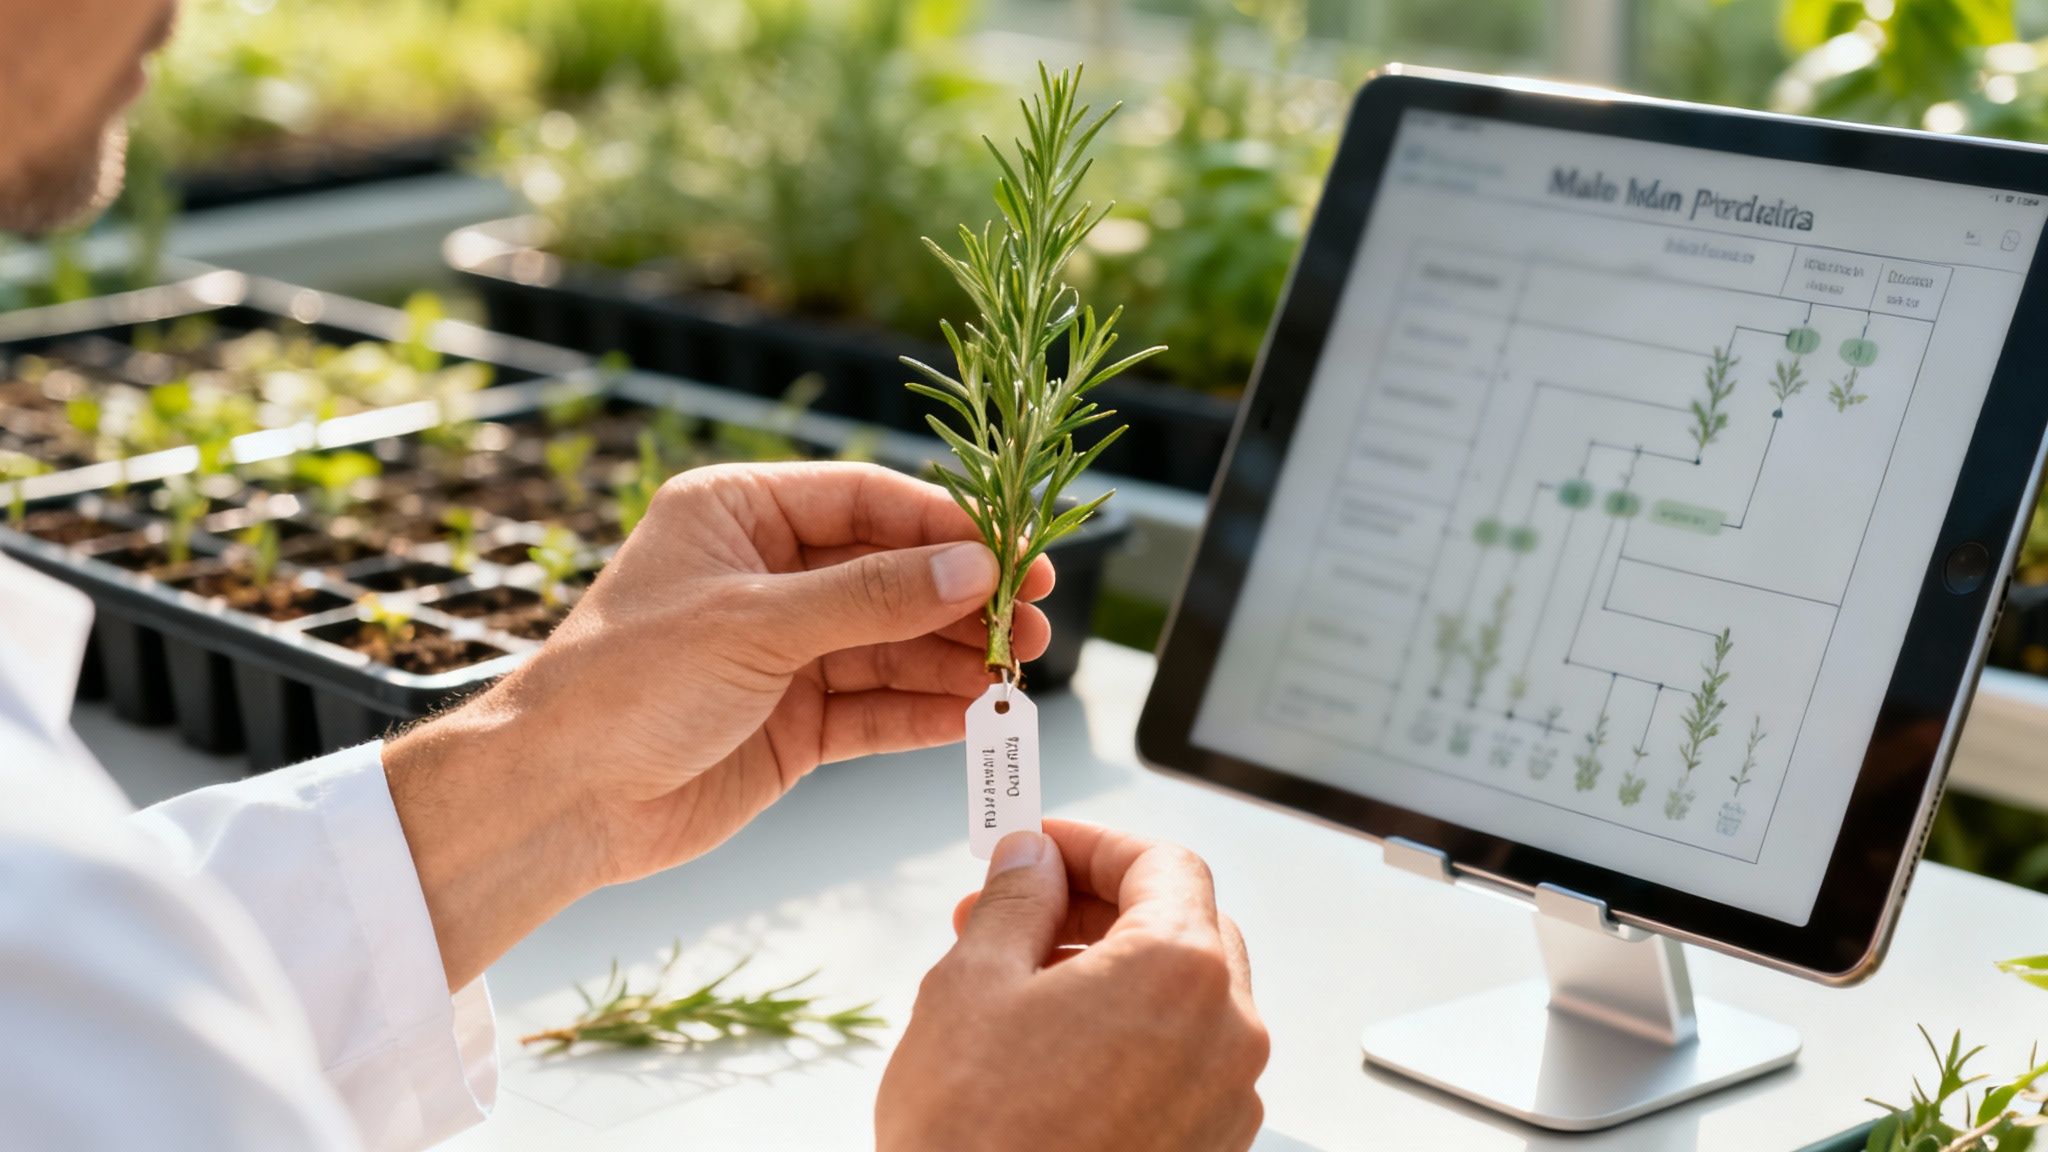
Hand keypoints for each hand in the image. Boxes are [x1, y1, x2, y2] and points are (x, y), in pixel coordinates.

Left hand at [384, 462, 1052, 987]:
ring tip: (1019, 672)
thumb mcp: (755, 623)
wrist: (558, 799)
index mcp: (739, 513)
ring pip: (893, 644)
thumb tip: (973, 568)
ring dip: (955, 658)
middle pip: (891, 573)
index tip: (1013, 553)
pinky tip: (977, 715)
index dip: (945, 528)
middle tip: (1034, 619)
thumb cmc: (625, 684)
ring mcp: (783, 651)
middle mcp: (767, 575)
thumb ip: (870, 597)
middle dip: (963, 598)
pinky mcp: (793, 721)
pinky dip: (926, 711)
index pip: (865, 502)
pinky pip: (876, 706)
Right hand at [877, 820, 1269, 1151]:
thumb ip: (1014, 897)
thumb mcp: (971, 982)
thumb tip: (1031, 859)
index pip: (1163, 862)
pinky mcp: (1209, 1148)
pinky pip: (1182, 1060)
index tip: (1042, 845)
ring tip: (1020, 983)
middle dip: (1097, 906)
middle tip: (1019, 907)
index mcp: (1181, 971)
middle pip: (1183, 924)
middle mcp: (1227, 1034)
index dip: (1094, 843)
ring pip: (1184, 995)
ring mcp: (1226, 1099)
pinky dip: (1129, 1032)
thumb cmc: (976, 1141)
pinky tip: (1053, 1047)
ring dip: (1111, 968)